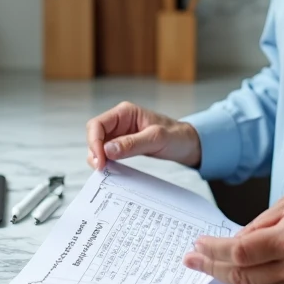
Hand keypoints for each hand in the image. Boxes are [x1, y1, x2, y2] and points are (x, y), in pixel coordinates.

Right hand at [85, 101, 201, 169]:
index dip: (94, 142)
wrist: (188, 143)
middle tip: (101, 169)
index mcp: (125, 112)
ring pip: (99, 145)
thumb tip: (108, 150)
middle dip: (94, 152)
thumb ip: (132, 143)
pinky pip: (109, 153)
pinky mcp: (124, 145)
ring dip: (99, 158)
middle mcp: (120, 121)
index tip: (100, 160)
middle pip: (95, 135)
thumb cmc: (177, 135)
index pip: (97, 125)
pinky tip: (112, 170)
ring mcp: (121, 133)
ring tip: (106, 171)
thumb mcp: (157, 138)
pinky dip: (107, 162)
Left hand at [182, 186, 283, 283]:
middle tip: (193, 260)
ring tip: (210, 262)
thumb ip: (260, 222)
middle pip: (243, 274)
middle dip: (212, 267)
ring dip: (230, 273)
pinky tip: (241, 266)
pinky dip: (254, 275)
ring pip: (256, 283)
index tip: (198, 246)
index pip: (240, 252)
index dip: (214, 252)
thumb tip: (236, 238)